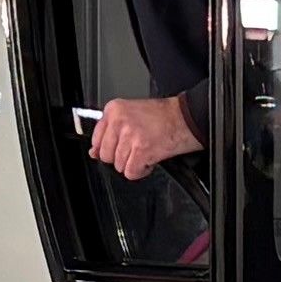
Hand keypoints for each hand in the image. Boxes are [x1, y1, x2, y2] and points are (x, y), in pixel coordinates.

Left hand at [86, 93, 200, 180]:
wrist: (186, 118)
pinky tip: (149, 159)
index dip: (108, 148)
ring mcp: (130, 135)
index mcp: (114, 109)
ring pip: (119, 165)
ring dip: (134, 163)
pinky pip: (131, 172)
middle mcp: (119, 121)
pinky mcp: (141, 150)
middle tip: (136, 148)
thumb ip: (110, 132)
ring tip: (146, 151)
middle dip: (121, 157)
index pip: (96, 139)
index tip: (118, 148)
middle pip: (106, 155)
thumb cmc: (163, 116)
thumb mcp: (131, 115)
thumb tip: (94, 153)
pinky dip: (141, 171)